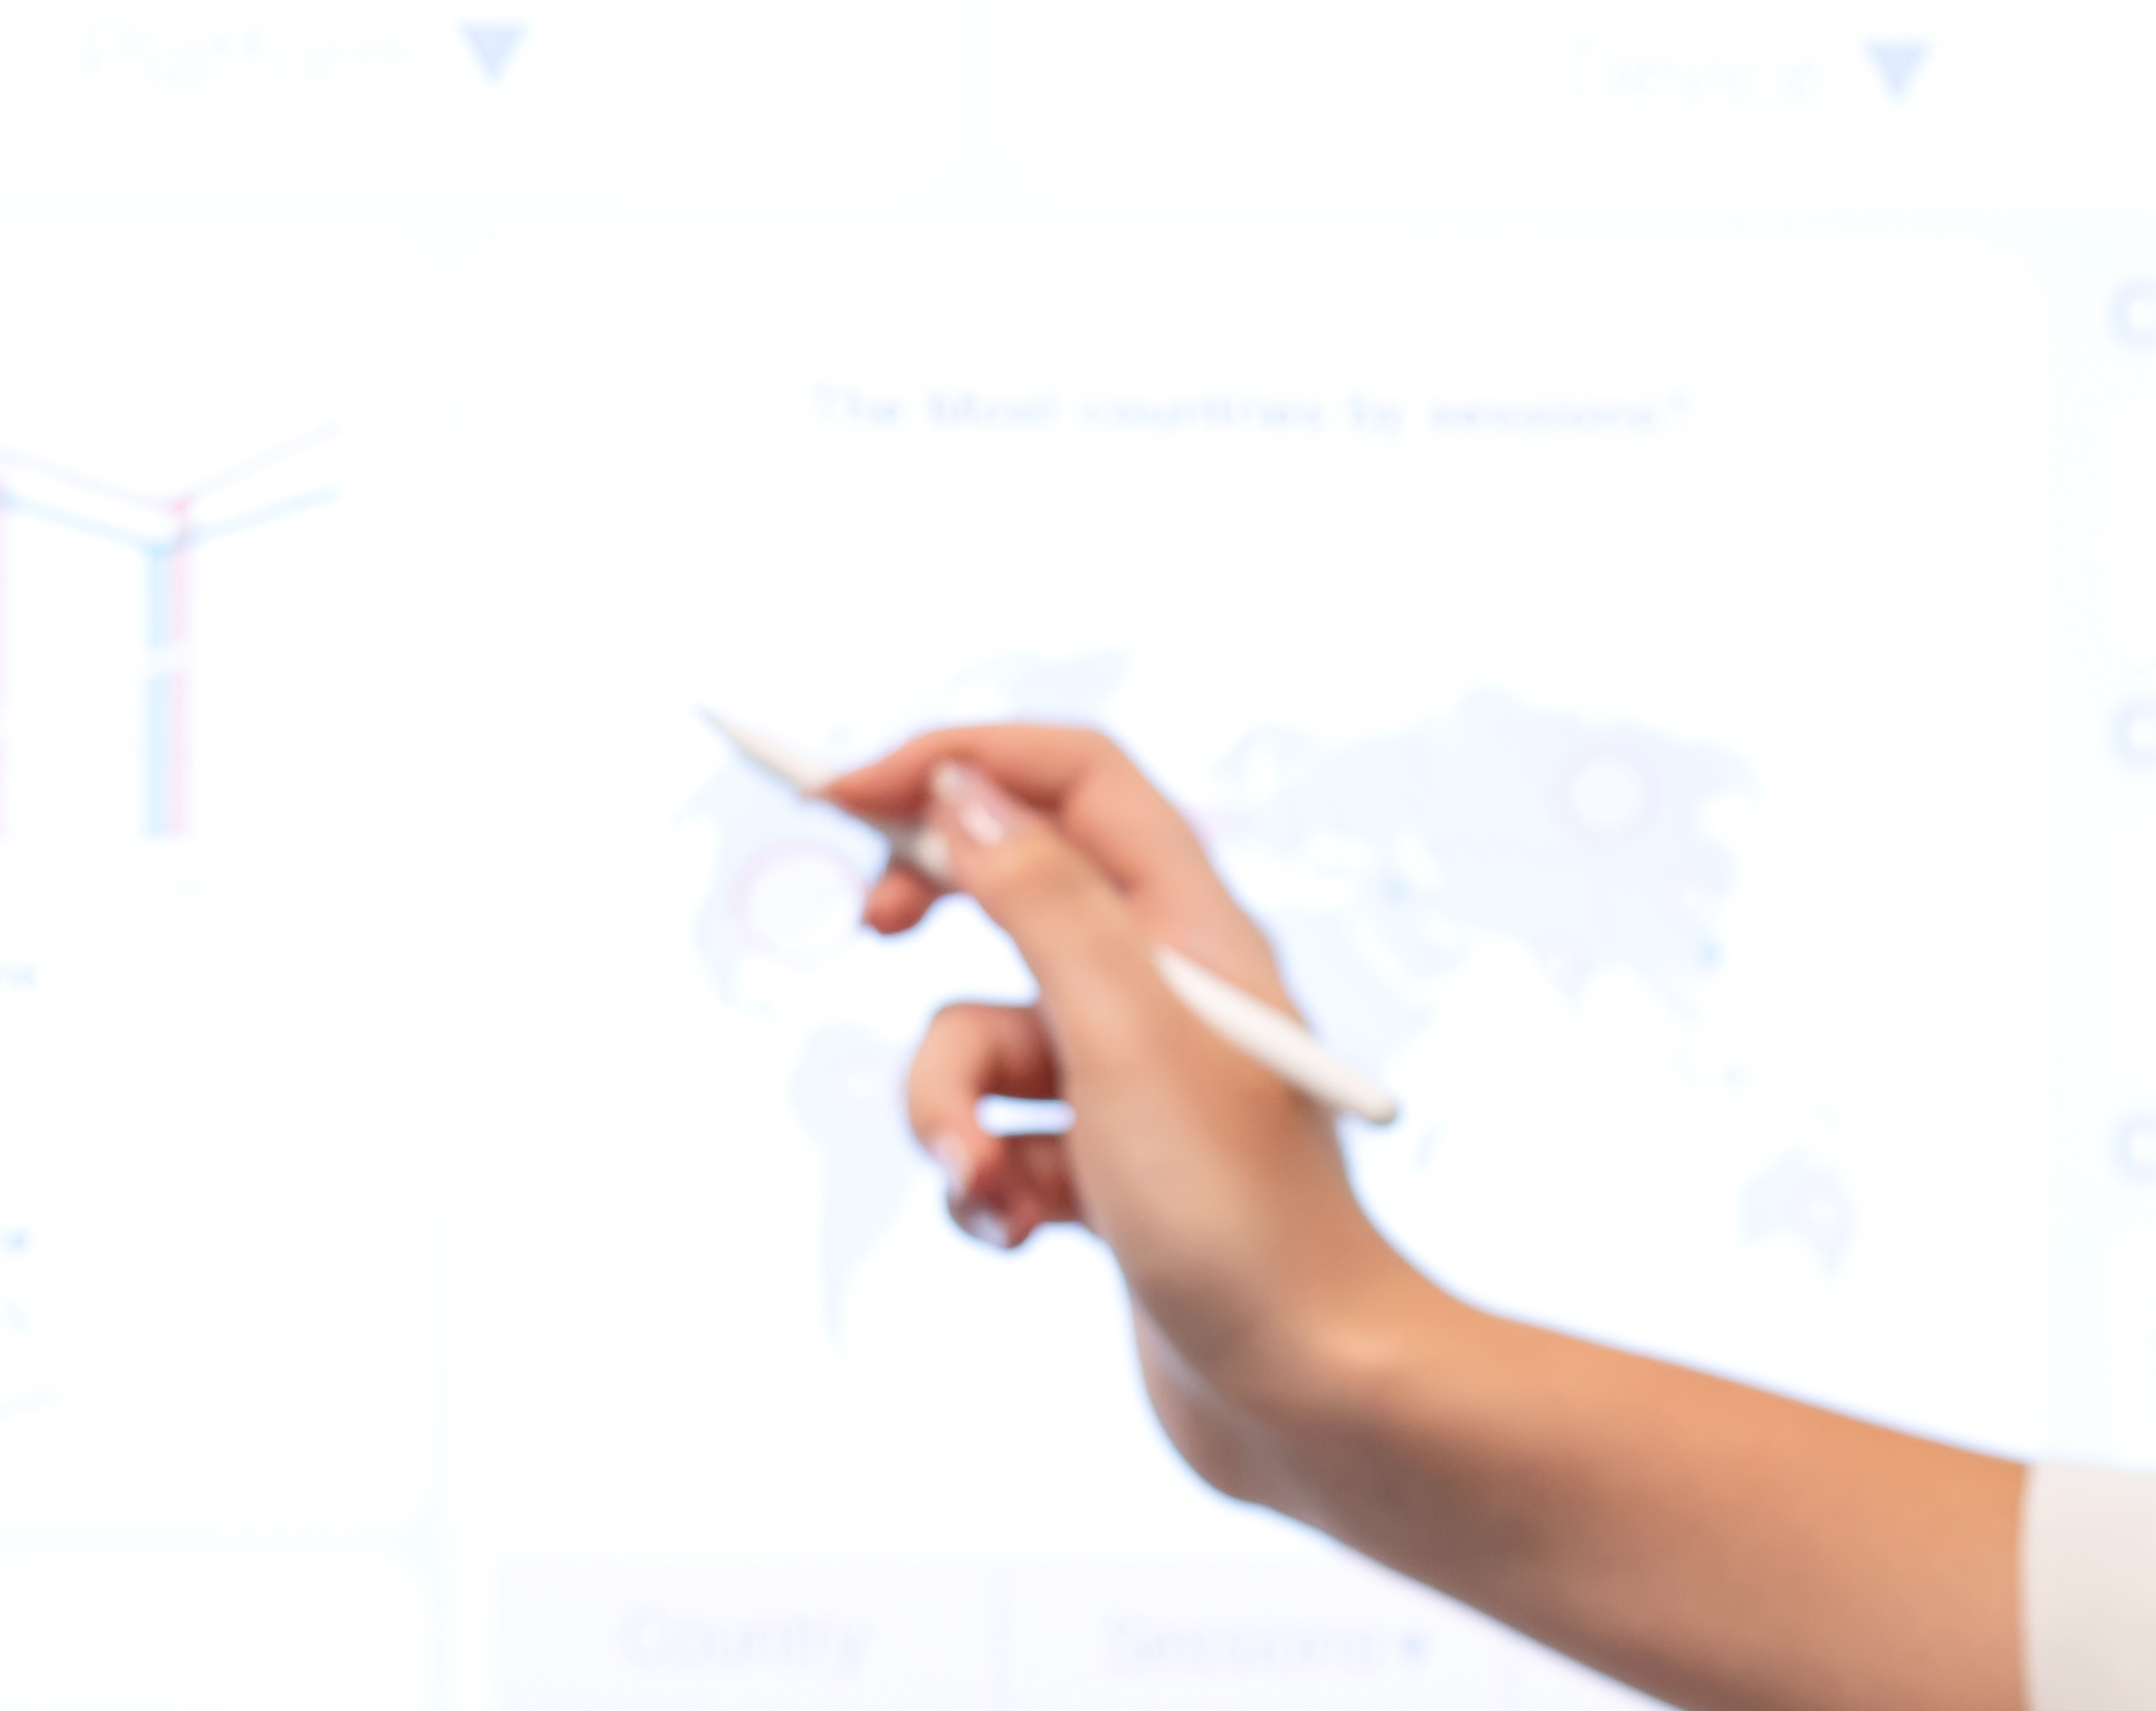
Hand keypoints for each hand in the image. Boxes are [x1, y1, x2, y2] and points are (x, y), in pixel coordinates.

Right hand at [831, 725, 1421, 1416]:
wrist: (1312, 1395)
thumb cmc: (1240, 1216)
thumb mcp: (1123, 1036)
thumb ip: (1042, 900)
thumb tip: (963, 786)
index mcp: (1193, 924)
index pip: (1070, 778)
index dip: (956, 760)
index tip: (843, 791)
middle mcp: (1166, 987)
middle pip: (1012, 890)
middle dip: (927, 922)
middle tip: (869, 930)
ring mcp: (1132, 1082)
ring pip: (979, 1039)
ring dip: (947, 1110)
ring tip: (988, 1183)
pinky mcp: (1104, 1170)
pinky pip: (997, 1138)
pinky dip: (984, 1181)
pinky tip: (1019, 1235)